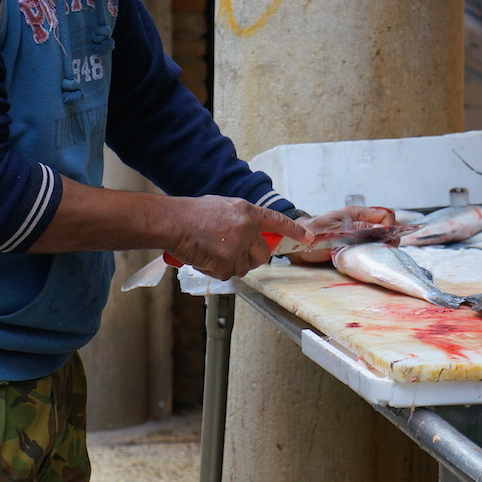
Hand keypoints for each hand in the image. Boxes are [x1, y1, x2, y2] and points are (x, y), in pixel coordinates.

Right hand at [167, 196, 313, 279]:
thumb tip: (249, 232)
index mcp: (246, 212)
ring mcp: (237, 247)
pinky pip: (227, 274)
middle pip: (263, 254)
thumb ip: (240, 219)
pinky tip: (204, 257)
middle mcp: (247, 229)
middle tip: (235, 254)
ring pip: (244, 267)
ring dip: (230, 264)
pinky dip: (215, 270)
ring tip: (212, 251)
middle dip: (252, 258)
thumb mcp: (223, 207)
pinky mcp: (226, 263)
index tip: (309, 238)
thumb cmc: (192, 213)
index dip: (294, 230)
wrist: (173, 222)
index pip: (277, 221)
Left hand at [290, 206, 395, 263]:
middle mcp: (362, 223)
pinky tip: (369, 261)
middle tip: (384, 252)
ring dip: (382, 249)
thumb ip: (356, 229)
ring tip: (376, 257)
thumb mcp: (335, 230)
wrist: (297, 244)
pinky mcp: (356, 247)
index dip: (390, 226)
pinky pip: (371, 249)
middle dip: (390, 240)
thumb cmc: (313, 233)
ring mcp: (360, 235)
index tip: (386, 239)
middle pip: (388, 229)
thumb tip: (377, 231)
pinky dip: (374, 255)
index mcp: (358, 214)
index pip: (385, 215)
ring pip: (382, 240)